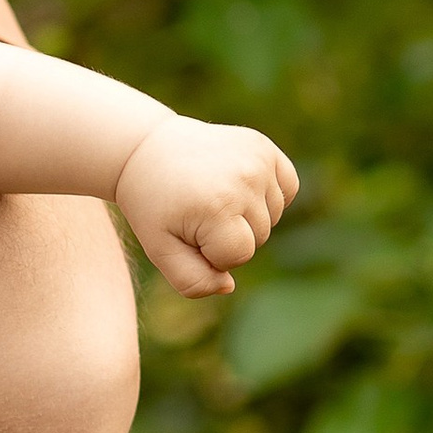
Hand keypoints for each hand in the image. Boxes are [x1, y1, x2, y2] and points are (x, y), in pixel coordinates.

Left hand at [113, 119, 298, 296]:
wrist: (145, 149)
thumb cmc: (153, 205)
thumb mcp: (160, 249)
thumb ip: (191, 281)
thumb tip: (228, 286)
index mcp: (217, 207)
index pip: (239, 256)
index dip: (213, 253)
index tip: (188, 232)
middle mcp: (244, 179)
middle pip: (259, 236)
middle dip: (229, 235)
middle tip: (197, 211)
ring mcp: (257, 159)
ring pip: (273, 214)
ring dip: (248, 215)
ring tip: (212, 196)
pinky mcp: (263, 146)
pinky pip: (287, 187)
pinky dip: (268, 194)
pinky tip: (237, 186)